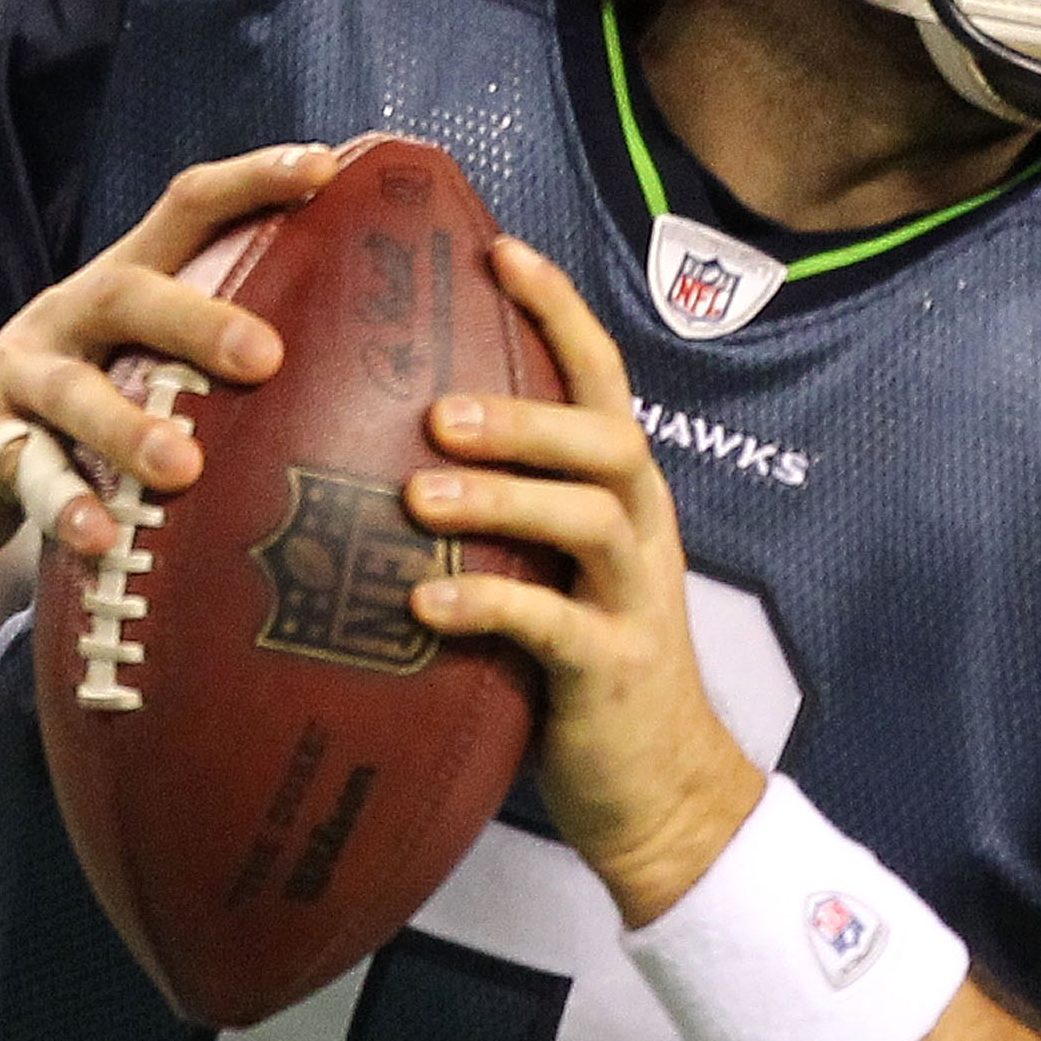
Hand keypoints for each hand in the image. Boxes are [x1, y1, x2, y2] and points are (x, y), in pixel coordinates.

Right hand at [0, 144, 336, 571]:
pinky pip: (27, 475)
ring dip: (126, 426)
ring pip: (70, 391)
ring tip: (181, 467)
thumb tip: (362, 361)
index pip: (186, 208)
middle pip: (127, 294)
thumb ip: (211, 345)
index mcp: (122, 282)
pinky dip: (66, 506)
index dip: (251, 180)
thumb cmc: (81, 405)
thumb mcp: (137, 357)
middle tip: (266, 358)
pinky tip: (103, 538)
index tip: (325, 168)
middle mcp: (69, 316)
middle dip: (196, 320)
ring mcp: (21, 379)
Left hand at [401, 239, 767, 922]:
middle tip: (436, 409)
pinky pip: (551, 627)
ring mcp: (633, 599)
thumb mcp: (550, 569)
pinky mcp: (614, 670)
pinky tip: (423, 605)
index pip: (600, 377)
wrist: (661, 790)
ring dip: (502, 498)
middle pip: (602, 438)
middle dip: (522, 413)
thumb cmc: (581, 666)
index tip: (498, 249)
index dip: (558, 309)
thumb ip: (499, 507)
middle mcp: (639, 528)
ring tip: (419, 493)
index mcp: (622, 490)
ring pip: (586, 518)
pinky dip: (487, 607)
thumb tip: (379, 440)